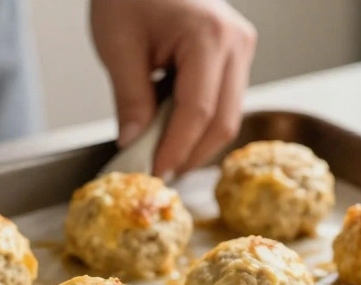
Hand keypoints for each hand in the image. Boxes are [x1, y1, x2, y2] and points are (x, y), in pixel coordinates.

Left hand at [90, 0, 256, 177]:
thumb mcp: (119, 46)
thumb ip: (130, 100)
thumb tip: (134, 146)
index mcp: (209, 36)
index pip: (198, 111)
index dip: (176, 149)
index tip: (155, 173)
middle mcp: (236, 43)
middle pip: (223, 121)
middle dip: (190, 154)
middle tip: (159, 173)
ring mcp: (241, 50)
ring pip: (228, 117)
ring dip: (196, 142)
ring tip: (162, 155)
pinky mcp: (236, 57)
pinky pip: (224, 103)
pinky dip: (199, 123)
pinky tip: (172, 131)